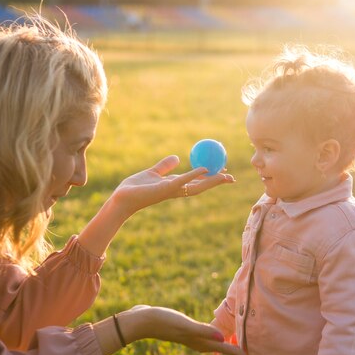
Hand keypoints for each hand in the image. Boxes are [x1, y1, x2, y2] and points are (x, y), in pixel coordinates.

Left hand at [111, 155, 234, 216]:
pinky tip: (205, 168)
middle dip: (217, 183)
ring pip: (198, 186)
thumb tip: (177, 157)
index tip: (222, 171)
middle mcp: (176, 190)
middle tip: (231, 177)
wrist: (123, 197)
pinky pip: (183, 180)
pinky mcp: (166, 188)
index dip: (210, 178)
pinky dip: (195, 174)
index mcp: (174, 186)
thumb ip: (165, 166)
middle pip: (202, 186)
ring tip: (227, 177)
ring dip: (213, 181)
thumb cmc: (135, 187)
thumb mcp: (153, 172)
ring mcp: (172, 190)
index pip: (196, 182)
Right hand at [121, 305, 246, 354]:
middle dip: (232, 352)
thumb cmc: (163, 321)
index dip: (236, 352)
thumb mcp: (185, 325)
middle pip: (219, 349)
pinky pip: (203, 336)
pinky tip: (212, 333)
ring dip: (223, 345)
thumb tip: (222, 338)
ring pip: (211, 344)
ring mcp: (189, 336)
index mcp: (198, 341)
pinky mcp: (184, 330)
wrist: (142, 321)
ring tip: (234, 344)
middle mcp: (195, 341)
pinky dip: (211, 336)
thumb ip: (203, 331)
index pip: (222, 348)